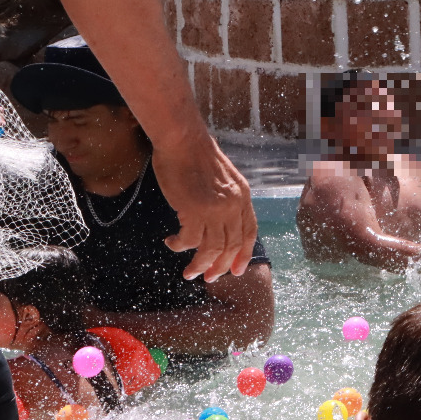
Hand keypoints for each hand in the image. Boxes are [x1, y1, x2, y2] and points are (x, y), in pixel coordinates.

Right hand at [155, 134, 255, 281]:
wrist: (183, 140)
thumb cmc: (196, 157)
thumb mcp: (223, 179)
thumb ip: (226, 199)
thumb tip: (219, 224)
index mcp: (243, 196)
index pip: (249, 232)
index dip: (243, 254)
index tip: (236, 270)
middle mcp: (233, 204)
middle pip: (232, 245)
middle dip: (221, 266)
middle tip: (209, 279)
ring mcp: (215, 208)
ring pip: (212, 249)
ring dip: (200, 265)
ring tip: (189, 273)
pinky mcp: (194, 210)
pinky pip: (189, 240)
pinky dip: (180, 246)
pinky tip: (171, 243)